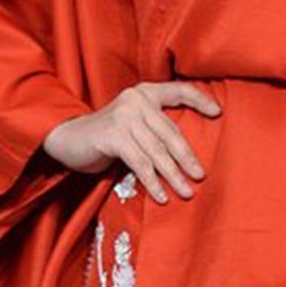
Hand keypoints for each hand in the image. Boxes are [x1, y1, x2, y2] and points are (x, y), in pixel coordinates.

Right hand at [42, 81, 220, 203]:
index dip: (200, 100)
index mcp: (144, 93)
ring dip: (173, 176)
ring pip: (157, 151)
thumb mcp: (132, 124)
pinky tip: (162, 196)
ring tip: (185, 192)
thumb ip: (153, 128)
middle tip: (200, 177)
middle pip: (170, 132)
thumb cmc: (105, 136)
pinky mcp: (113, 135)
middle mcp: (136, 100)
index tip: (218, 113)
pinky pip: (140, 163)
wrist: (68, 140)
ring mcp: (124, 116)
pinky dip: (152, 182)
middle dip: (187, 158)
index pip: (178, 91)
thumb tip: (185, 154)